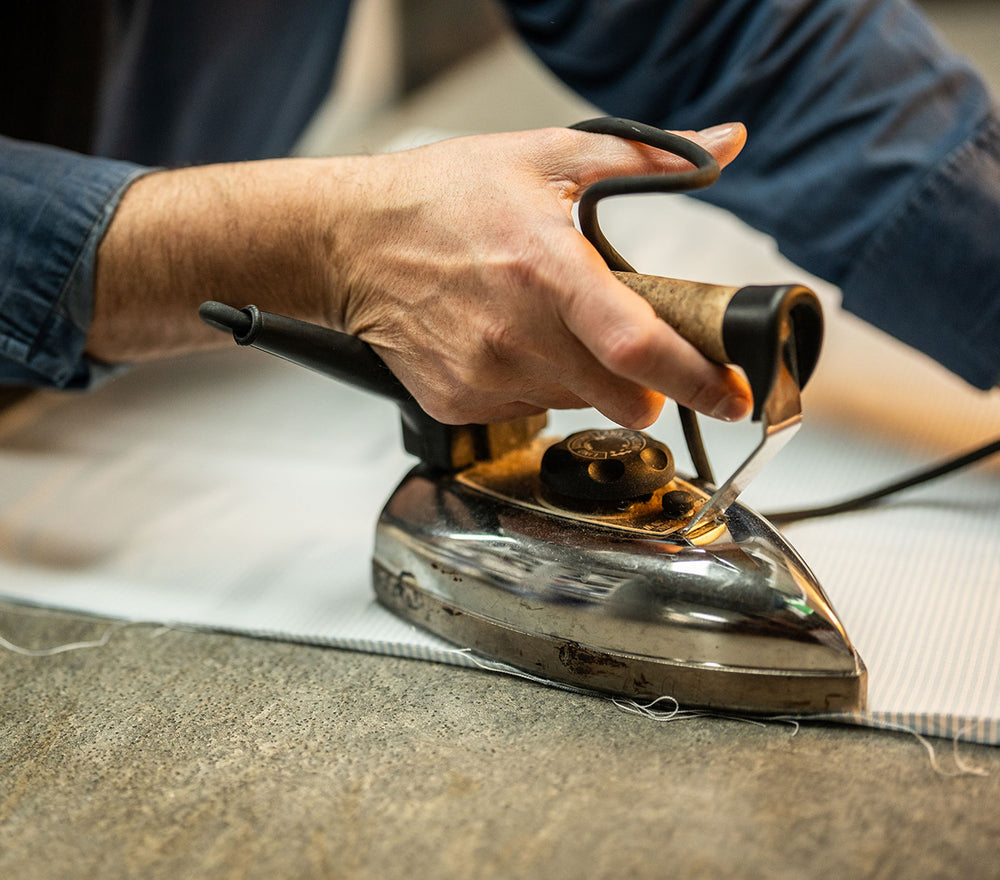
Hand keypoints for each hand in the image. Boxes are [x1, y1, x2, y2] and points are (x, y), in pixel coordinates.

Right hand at [330, 124, 751, 426]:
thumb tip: (726, 144)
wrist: (350, 242)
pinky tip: (506, 341)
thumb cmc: (441, 198)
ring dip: (586, 377)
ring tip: (546, 323)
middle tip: (632, 344)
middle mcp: (517, 337)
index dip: (698, 380)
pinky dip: (536, 383)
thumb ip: (643, 157)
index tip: (732, 395)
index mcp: (547, 271)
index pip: (639, 347)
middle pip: (623, 398)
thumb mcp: (543, 157)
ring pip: (578, 404)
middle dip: (646, 383)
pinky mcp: (459, 404)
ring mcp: (485, 378)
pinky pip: (529, 409)